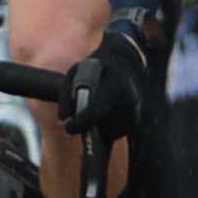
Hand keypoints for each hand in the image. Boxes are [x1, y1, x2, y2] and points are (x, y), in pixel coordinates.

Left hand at [68, 23, 159, 146]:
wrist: (124, 63)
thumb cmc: (95, 68)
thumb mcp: (76, 73)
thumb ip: (66, 93)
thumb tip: (63, 117)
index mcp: (115, 85)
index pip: (97, 110)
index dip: (81, 122)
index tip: (68, 126)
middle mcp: (129, 101)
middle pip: (103, 125)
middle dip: (86, 125)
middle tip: (75, 121)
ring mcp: (134, 112)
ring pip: (108, 132)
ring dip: (95, 127)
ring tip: (92, 109)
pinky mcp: (134, 121)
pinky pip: (114, 133)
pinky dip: (104, 128)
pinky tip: (101, 114)